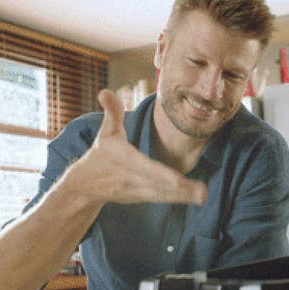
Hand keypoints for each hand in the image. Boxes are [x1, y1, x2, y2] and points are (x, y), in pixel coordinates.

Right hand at [62, 89, 206, 204]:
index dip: (161, 174)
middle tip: (202, 192)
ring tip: (203, 196)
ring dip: (184, 196)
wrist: (85, 185)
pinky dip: (179, 199)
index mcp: (124, 159)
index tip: (178, 181)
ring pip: (163, 194)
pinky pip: (162, 198)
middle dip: (180, 189)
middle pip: (158, 184)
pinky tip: (196, 198)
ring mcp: (137, 190)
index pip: (144, 167)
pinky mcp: (142, 197)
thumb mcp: (106, 132)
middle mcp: (132, 177)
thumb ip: (112, 112)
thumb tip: (105, 90)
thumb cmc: (101, 154)